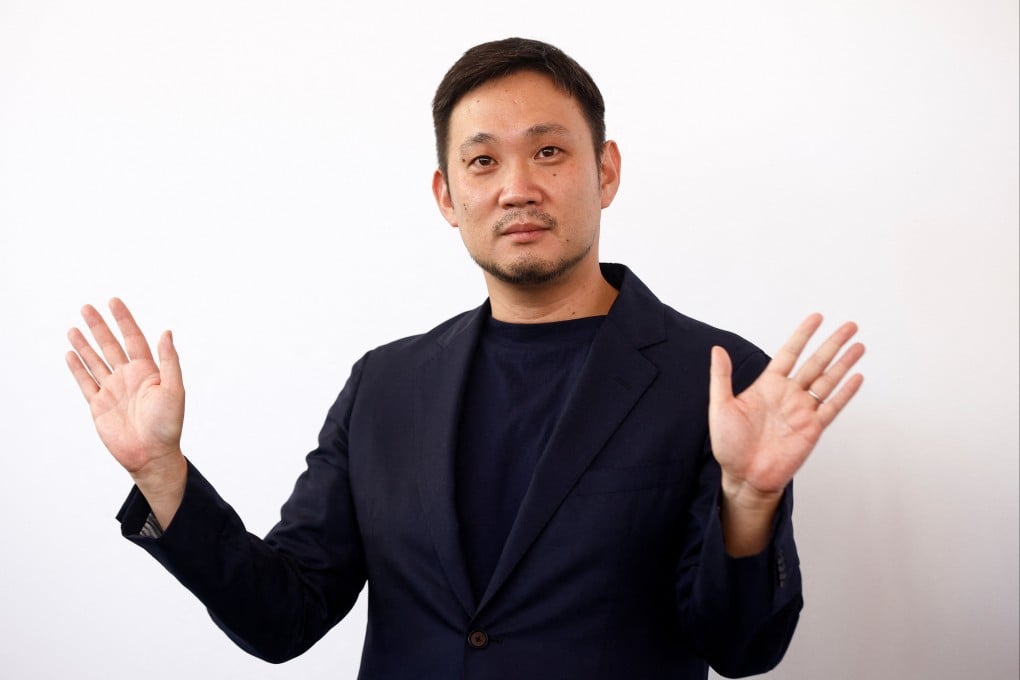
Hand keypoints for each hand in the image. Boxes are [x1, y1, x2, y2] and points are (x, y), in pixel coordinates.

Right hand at [66, 298, 186, 523]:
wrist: (151, 455)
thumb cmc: (168, 425)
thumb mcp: (174, 389)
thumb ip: (169, 361)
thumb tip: (166, 332)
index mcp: (148, 371)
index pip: (133, 338)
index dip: (124, 319)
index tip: (113, 301)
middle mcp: (129, 377)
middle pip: (111, 345)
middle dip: (99, 326)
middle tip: (86, 307)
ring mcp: (112, 390)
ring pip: (95, 361)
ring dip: (85, 344)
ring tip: (73, 327)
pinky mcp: (98, 405)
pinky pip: (85, 382)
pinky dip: (77, 368)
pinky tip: (71, 353)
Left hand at [708, 314, 863, 553]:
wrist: (744, 477)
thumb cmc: (729, 445)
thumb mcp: (720, 407)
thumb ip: (721, 377)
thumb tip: (717, 349)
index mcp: (767, 386)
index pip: (789, 353)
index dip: (802, 335)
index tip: (816, 318)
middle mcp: (788, 395)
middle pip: (815, 362)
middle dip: (832, 343)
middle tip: (849, 325)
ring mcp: (802, 411)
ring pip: (828, 381)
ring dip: (844, 363)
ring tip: (859, 345)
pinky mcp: (812, 429)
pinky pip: (832, 407)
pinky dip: (845, 393)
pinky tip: (857, 377)